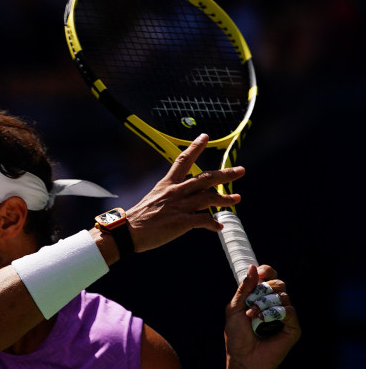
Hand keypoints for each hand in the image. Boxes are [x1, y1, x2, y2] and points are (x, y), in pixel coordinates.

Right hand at [124, 134, 243, 252]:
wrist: (128, 232)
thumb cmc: (139, 218)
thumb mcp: (155, 200)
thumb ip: (173, 197)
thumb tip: (191, 200)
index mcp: (167, 184)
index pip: (183, 160)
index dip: (195, 147)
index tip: (205, 136)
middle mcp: (175, 192)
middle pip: (205, 179)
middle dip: (225, 174)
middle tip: (241, 170)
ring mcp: (179, 207)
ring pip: (209, 198)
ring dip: (225, 198)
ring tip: (236, 198)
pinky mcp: (181, 222)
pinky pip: (204, 220)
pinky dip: (213, 224)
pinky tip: (218, 227)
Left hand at [225, 264, 300, 368]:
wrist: (244, 359)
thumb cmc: (237, 337)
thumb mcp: (234, 310)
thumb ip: (244, 290)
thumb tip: (254, 268)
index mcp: (262, 298)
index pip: (271, 277)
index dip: (267, 271)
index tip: (261, 273)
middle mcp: (275, 304)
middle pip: (278, 284)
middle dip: (262, 291)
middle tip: (250, 305)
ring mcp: (285, 315)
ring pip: (283, 296)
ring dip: (264, 305)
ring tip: (254, 317)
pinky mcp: (293, 327)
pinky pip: (289, 311)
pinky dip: (274, 314)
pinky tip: (264, 321)